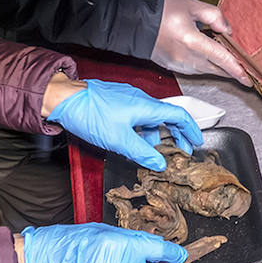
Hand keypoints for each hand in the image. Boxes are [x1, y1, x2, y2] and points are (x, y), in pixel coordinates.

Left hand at [45, 79, 201, 168]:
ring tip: (155, 152)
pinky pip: (138, 115)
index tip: (197, 142)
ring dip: (156, 134)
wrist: (64, 98)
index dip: (190, 129)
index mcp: (146, 106)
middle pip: (167, 116)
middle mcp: (141, 100)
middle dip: (176, 134)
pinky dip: (143, 129)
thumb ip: (142, 153)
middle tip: (180, 151)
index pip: (178, 115)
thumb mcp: (119, 140)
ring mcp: (128, 99)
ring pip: (150, 117)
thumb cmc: (91, 115)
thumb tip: (160, 164)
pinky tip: (134, 142)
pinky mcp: (117, 101)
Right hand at [151, 0, 250, 85]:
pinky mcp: (172, 66)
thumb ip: (213, 16)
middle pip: (216, 69)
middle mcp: (186, 57)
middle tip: (245, 73)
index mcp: (192, 41)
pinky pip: (194, 70)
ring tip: (230, 66)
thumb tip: (227, 29)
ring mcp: (178, 64)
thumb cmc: (159, 10)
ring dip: (218, 69)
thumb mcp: (191, 5)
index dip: (237, 69)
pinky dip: (205, 67)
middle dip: (231, 72)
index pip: (221, 58)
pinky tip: (210, 61)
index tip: (248, 78)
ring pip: (205, 71)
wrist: (132, 19)